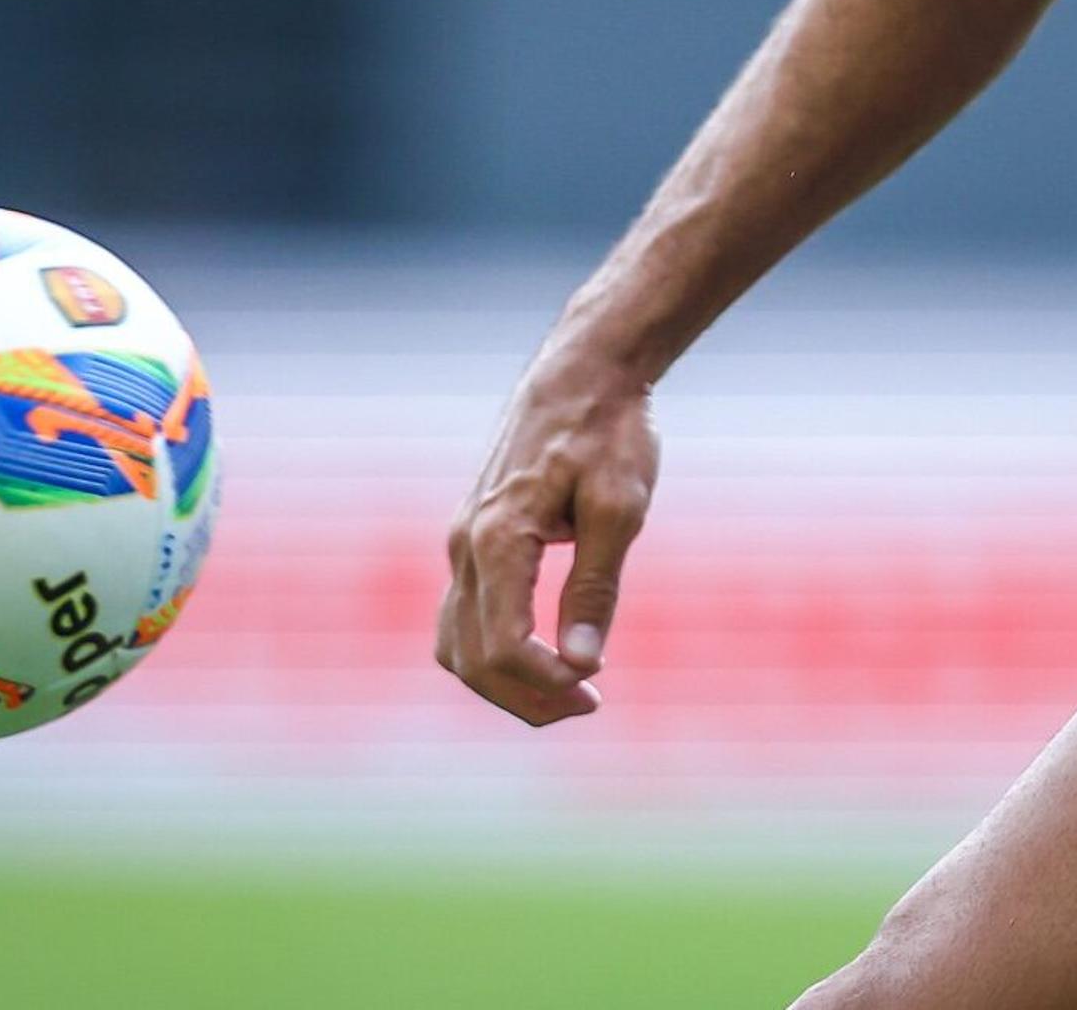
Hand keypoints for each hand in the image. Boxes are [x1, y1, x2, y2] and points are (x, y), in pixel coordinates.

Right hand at [436, 346, 659, 725]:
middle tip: (589, 705)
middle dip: (525, 697)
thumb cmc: (608, 432)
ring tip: (565, 690)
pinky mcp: (470, 538)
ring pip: (455, 644)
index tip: (596, 690)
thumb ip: (596, 587)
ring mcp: (461, 542)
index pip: (503, 646)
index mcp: (498, 538)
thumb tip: (584, 664)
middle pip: (470, 659)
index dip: (546, 684)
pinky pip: (462, 616)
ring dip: (503, 682)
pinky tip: (542, 654)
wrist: (582, 372)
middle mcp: (465, 545)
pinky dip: (491, 651)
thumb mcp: (620, 507)